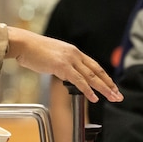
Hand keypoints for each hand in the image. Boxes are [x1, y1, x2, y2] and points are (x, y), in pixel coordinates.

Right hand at [6, 27, 121, 102]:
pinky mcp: (62, 66)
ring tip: (112, 97)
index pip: (94, 66)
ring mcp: (69, 60)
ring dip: (104, 88)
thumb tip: (65, 75)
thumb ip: (62, 65)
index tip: (112, 86)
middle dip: (110, 84)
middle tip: (118, 95)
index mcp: (73, 51)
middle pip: (97, 71)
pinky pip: (79, 81)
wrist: (24, 44)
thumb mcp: (53, 56)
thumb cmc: (33, 51)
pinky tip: (94, 98)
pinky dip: (88, 90)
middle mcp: (74, 54)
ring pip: (91, 76)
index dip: (104, 77)